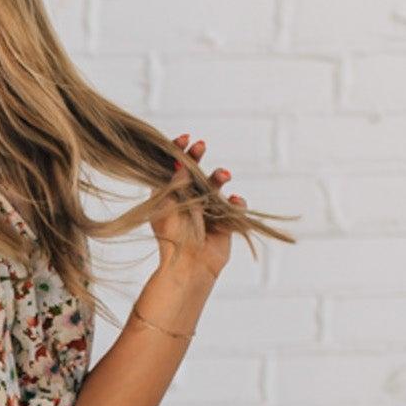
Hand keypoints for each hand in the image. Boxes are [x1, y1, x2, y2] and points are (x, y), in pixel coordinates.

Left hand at [151, 133, 246, 283]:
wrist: (190, 266)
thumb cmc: (174, 238)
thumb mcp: (169, 207)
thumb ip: (175, 183)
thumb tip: (178, 162)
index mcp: (169, 198)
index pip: (172, 169)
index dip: (177, 152)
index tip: (184, 139)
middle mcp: (188, 201)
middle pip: (194, 172)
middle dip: (198, 157)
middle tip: (201, 145)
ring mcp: (207, 210)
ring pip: (216, 185)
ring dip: (219, 177)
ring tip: (223, 175)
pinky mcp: (224, 222)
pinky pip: (235, 207)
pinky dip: (236, 202)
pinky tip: (233, 201)